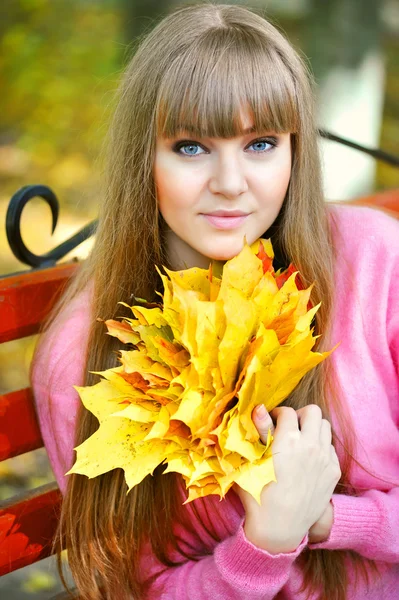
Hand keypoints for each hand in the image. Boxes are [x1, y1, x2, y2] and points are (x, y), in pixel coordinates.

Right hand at [234, 404, 340, 554]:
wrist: (279, 528)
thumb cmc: (258, 494)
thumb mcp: (252, 461)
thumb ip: (259, 431)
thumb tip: (259, 408)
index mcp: (288, 440)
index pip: (287, 412)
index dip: (277, 414)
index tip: (271, 422)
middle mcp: (311, 445)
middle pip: (313, 412)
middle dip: (300, 415)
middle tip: (289, 427)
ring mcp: (325, 458)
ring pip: (325, 427)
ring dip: (313, 428)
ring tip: (300, 440)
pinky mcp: (333, 471)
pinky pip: (331, 447)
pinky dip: (321, 446)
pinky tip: (309, 458)